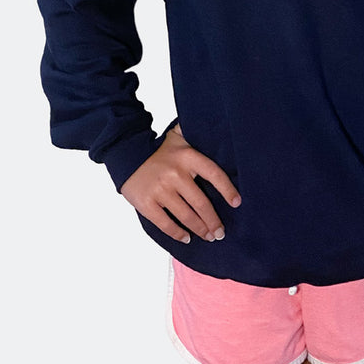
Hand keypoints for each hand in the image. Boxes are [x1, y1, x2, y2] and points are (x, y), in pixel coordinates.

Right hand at [120, 125, 240, 244]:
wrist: (126, 155)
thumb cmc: (159, 151)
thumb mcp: (178, 136)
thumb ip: (195, 133)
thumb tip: (219, 126)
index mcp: (187, 157)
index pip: (214, 174)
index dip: (227, 190)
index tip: (237, 203)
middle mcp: (175, 174)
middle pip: (201, 203)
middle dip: (214, 221)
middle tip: (220, 233)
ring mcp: (160, 190)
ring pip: (186, 216)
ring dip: (200, 230)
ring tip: (208, 236)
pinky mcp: (146, 203)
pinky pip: (166, 224)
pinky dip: (178, 234)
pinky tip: (186, 238)